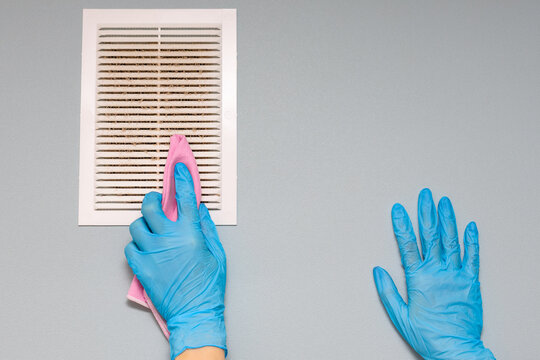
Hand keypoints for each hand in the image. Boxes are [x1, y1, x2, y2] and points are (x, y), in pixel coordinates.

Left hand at [124, 163, 226, 358]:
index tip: (178, 168)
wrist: (194, 312)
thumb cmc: (208, 286)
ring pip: (137, 226)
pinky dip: (136, 245)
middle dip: (152, 199)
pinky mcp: (141, 267)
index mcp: (191, 234)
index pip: (185, 198)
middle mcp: (169, 240)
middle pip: (150, 207)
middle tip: (155, 201)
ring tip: (151, 230)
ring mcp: (152, 253)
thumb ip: (208, 229)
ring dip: (144, 224)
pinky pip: (129, 248)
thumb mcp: (217, 254)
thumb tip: (201, 210)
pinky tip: (145, 249)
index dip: (181, 179)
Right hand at [373, 189, 494, 359]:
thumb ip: (388, 291)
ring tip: (444, 202)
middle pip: (430, 236)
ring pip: (451, 241)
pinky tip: (470, 226)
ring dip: (447, 219)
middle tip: (424, 195)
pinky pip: (472, 257)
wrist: (455, 349)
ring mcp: (456, 275)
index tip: (399, 209)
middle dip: (426, 213)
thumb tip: (377, 271)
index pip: (408, 245)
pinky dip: (471, 240)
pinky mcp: (471, 282)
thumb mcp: (400, 316)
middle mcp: (438, 272)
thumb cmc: (427, 335)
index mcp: (419, 279)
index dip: (402, 225)